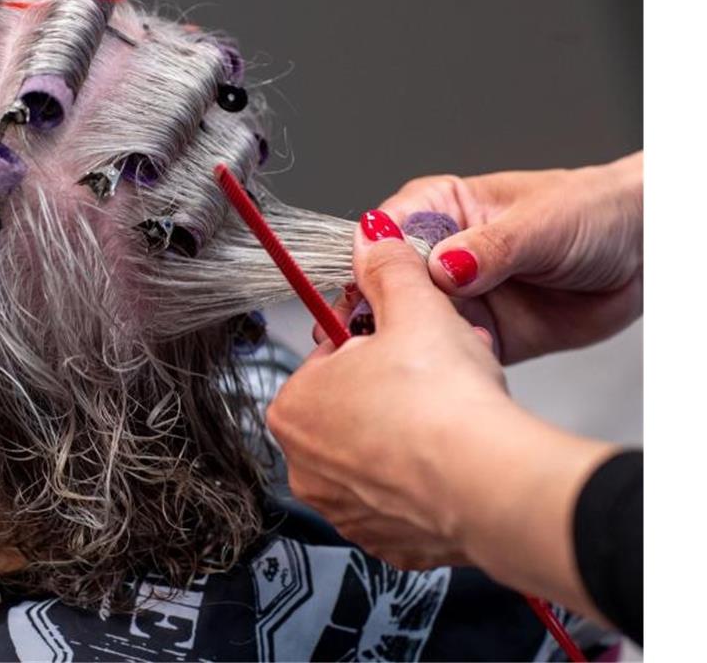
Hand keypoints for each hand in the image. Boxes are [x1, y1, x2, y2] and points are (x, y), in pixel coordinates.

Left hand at [269, 211, 615, 617]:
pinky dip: (428, 484)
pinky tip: (458, 462)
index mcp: (294, 406)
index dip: (376, 343)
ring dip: (411, 434)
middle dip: (395, 388)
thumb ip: (388, 269)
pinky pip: (405, 503)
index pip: (328, 360)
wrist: (490, 485)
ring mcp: (344, 510)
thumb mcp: (415, 308)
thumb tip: (373, 240)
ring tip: (454, 416)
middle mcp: (305, 466)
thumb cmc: (443, 403)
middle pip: (353, 408)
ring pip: (379, 456)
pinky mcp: (386, 544)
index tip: (406, 342)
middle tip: (436, 377)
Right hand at [376, 152, 642, 362]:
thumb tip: (444, 268)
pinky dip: (451, 363)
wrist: (646, 252)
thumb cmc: (594, 211)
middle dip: (380, 308)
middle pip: (385, 284)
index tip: (372, 286)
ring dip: (413, 340)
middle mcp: (439, 253)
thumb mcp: (541, 222)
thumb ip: (489, 248)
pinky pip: (448, 353)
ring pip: (411, 322)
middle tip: (385, 328)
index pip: (385, 232)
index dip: (372, 260)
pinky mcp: (479, 333)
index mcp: (441, 208)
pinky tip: (462, 362)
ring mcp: (457, 297)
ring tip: (431, 348)